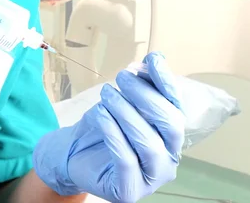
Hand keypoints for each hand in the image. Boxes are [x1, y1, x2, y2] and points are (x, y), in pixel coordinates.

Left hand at [33, 52, 184, 202]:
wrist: (73, 154)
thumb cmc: (103, 127)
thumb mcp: (121, 102)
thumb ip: (140, 85)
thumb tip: (153, 60)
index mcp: (171, 135)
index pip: (176, 106)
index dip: (166, 82)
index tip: (151, 60)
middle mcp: (169, 157)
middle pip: (170, 125)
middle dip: (146, 97)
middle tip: (122, 77)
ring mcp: (152, 177)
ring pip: (149, 144)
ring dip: (127, 114)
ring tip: (107, 94)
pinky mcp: (130, 190)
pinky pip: (126, 160)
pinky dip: (114, 133)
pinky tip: (100, 115)